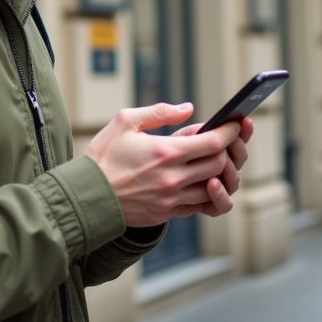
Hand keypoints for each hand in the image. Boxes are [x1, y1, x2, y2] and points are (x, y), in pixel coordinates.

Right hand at [85, 103, 243, 226]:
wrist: (87, 195)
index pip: (213, 142)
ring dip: (218, 173)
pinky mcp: (167, 213)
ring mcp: (172, 198)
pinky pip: (199, 205)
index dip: (229, 132)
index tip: (235, 124)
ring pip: (212, 187)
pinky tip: (201, 181)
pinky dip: (206, 193)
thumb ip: (160, 112)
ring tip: (213, 161)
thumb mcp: (125, 121)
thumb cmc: (103, 156)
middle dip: (226, 151)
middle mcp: (173, 177)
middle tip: (224, 142)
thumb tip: (188, 108)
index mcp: (165, 152)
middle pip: (218, 165)